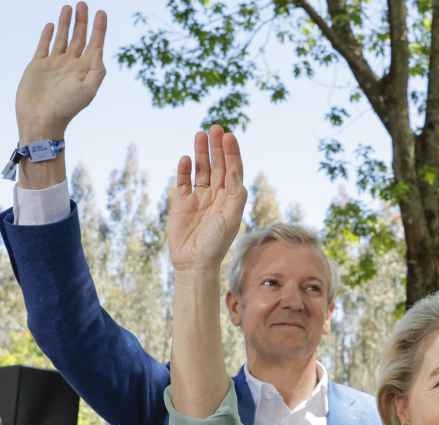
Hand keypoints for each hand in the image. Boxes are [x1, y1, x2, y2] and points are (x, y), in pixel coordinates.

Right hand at [16, 3, 106, 139]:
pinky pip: (45, 46)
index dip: (99, 28)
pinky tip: (53, 25)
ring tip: (69, 7)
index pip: (95, 44)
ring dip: (67, 23)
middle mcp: (72, 65)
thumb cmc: (66, 108)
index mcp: (86, 70)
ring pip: (63, 38)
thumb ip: (96, 71)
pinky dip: (49, 35)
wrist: (41, 119)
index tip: (102, 12)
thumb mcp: (87, 90)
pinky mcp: (38, 65)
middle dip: (82, 21)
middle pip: (79, 37)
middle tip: (84, 3)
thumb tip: (100, 54)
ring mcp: (55, 64)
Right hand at [168, 125, 246, 272]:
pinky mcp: (181, 202)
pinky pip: (183, 181)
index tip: (229, 136)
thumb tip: (235, 173)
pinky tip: (186, 158)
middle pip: (217, 165)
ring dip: (201, 152)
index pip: (233, 169)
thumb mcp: (231, 217)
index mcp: (231, 198)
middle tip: (215, 128)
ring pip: (201, 170)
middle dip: (217, 147)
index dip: (231, 153)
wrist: (194, 260)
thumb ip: (235, 194)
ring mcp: (198, 197)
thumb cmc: (217, 242)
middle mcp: (216, 195)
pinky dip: (184, 169)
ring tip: (200, 134)